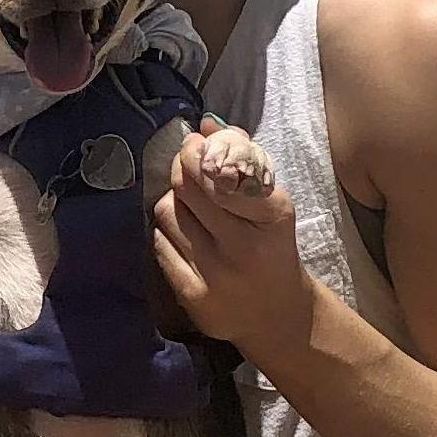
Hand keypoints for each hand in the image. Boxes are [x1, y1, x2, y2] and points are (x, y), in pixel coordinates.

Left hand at [152, 121, 310, 362]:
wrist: (276, 314)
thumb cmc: (272, 248)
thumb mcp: (272, 204)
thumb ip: (244, 159)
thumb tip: (205, 122)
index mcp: (272, 216)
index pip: (219, 171)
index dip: (198, 151)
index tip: (194, 143)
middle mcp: (244, 246)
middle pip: (188, 187)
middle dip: (182, 168)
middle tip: (186, 165)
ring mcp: (215, 274)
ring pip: (168, 212)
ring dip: (174, 202)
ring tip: (191, 208)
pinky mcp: (192, 296)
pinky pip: (160, 244)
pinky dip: (167, 232)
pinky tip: (185, 236)